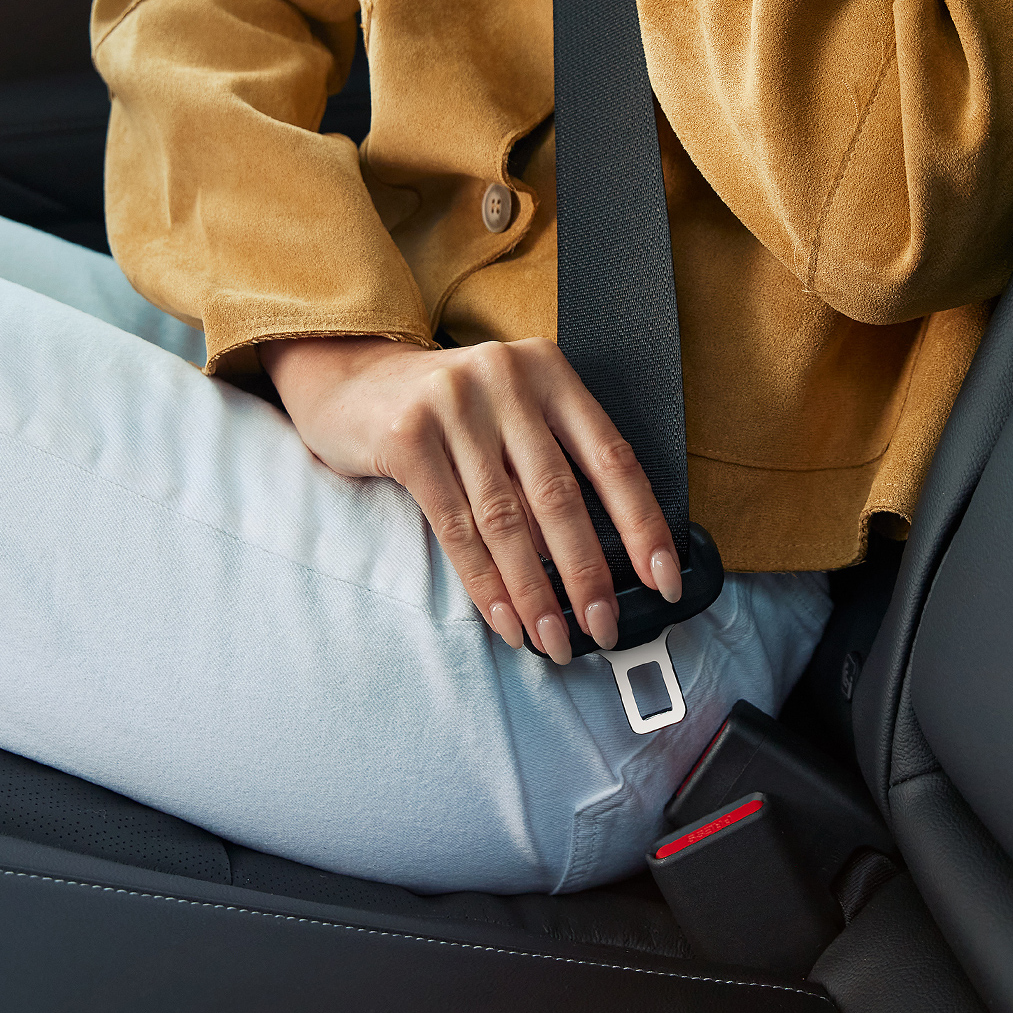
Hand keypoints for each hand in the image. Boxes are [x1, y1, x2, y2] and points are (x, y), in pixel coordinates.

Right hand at [258, 336, 681, 663]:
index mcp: (550, 373)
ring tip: (555, 639)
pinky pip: (455, 527)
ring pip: (507, 520)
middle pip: (560, 496)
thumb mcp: (513, 413)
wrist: (350, 377)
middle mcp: (507, 381)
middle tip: (604, 627)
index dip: (642, 525)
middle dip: (587, 574)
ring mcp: (453, 406)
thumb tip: (603, 558)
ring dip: (535, 592)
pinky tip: (505, 619)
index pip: (613, 458)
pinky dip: (485, 583)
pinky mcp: (407, 438)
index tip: (662, 580)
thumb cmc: (449, 410)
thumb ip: (554, 461)